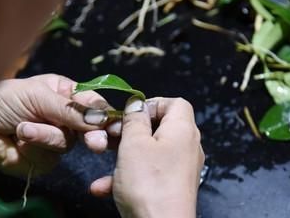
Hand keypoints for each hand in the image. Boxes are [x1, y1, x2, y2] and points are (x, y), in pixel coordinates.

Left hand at [0, 74, 115, 176]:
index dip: (103, 112)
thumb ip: (71, 109)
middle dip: (92, 133)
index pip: (92, 103)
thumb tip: (102, 118)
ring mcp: (56, 138)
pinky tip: (20, 140)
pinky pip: (52, 156)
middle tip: (96, 143)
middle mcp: (64, 115)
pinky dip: (36, 147)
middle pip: (90, 127)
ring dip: (46, 135)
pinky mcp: (46, 158)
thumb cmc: (3, 101)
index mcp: (65, 93)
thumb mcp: (38, 96)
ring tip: (23, 129)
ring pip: (69, 142)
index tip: (113, 122)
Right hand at [90, 97, 203, 217]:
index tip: (130, 114)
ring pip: (150, 152)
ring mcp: (180, 169)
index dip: (152, 103)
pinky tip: (102, 187)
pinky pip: (149, 173)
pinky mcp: (171, 187)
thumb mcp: (134, 143)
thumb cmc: (149, 183)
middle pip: (160, 127)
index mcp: (183, 130)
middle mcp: (186, 147)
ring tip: (105, 158)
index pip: (175, 103)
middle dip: (132, 130)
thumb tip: (137, 103)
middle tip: (112, 135)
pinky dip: (129, 176)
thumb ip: (134, 119)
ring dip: (125, 155)